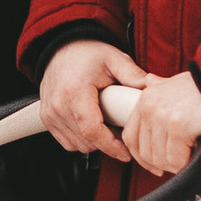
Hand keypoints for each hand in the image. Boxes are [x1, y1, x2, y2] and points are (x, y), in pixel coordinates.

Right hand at [40, 39, 148, 161]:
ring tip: (106, 125)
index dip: (111, 146)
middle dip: (107, 142)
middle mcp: (59, 105)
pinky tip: (91, 126)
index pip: (92, 131)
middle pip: (86, 141)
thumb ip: (133, 73)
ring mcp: (50, 114)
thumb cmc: (86, 53)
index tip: (126, 152)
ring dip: (94, 142)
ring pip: (77, 145)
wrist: (60, 47)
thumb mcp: (114, 58)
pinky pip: (67, 142)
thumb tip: (153, 86)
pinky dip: (81, 140)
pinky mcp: (47, 119)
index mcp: (75, 92)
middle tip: (120, 130)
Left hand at [118, 68, 200, 175]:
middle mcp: (149, 107)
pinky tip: (196, 154)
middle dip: (162, 162)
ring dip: (176, 164)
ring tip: (191, 155)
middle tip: (180, 161)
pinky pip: (176, 159)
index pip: (130, 137)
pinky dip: (186, 163)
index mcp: (146, 98)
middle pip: (145, 151)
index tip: (155, 166)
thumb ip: (161, 85)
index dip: (141, 157)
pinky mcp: (178, 126)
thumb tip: (149, 81)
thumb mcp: (178, 81)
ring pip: (160, 158)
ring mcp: (162, 116)